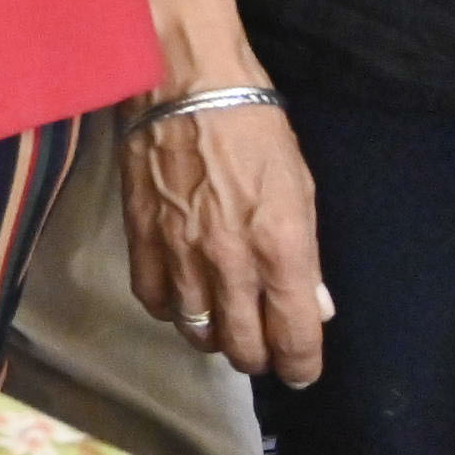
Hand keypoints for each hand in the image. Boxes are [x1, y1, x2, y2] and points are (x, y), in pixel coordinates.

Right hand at [125, 98, 333, 386]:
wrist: (186, 83)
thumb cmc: (255, 130)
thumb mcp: (301, 190)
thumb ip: (306, 256)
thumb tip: (313, 306)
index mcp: (281, 248)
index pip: (295, 337)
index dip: (301, 365)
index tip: (301, 370)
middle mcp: (231, 261)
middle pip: (243, 346)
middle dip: (259, 358)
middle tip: (263, 349)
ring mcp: (180, 251)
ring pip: (196, 330)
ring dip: (214, 337)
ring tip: (222, 324)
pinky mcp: (140, 236)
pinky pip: (152, 299)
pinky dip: (169, 310)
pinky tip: (181, 298)